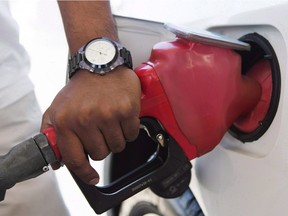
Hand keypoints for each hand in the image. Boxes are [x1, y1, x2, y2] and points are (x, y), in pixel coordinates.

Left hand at [41, 66, 140, 184]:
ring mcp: (108, 115)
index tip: (92, 178)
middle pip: (100, 154)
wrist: (100, 64)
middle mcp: (86, 119)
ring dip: (115, 138)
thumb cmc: (80, 89)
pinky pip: (131, 134)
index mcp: (66, 121)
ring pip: (117, 146)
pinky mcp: (127, 110)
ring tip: (110, 121)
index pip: (74, 159)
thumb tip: (57, 162)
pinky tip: (121, 116)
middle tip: (100, 131)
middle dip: (102, 146)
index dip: (84, 173)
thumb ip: (52, 135)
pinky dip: (128, 129)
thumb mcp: (57, 109)